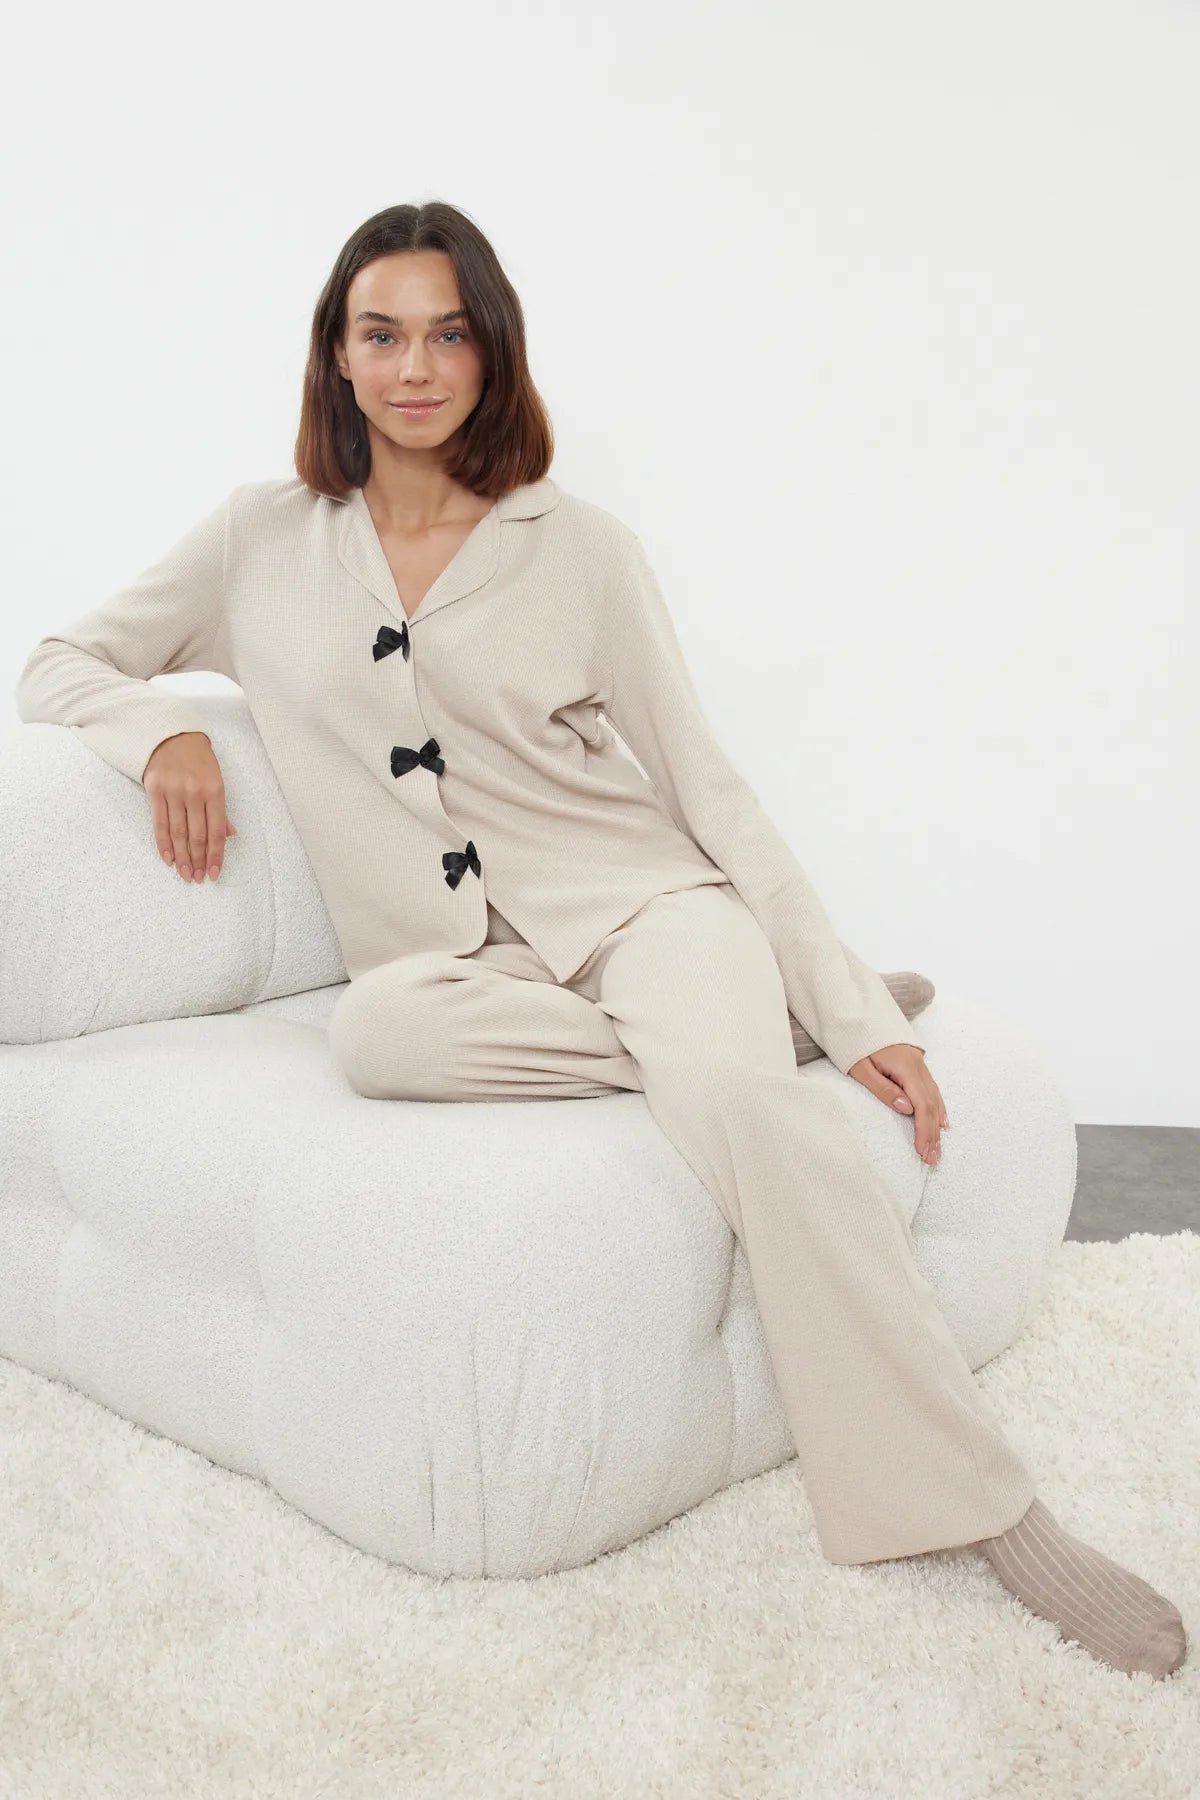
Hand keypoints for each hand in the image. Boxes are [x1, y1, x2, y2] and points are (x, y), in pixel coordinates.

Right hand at [143, 731, 237, 882]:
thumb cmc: (198, 759)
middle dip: (198, 860)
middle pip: (197, 835)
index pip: (216, 831)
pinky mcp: (154, 790)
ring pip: (178, 832)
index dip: (215, 855)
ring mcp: (173, 792)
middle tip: (198, 878)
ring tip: (185, 874)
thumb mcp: (216, 780)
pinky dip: (163, 843)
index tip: (214, 873)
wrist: (171, 734)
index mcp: (215, 791)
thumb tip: (228, 836)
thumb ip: (220, 810)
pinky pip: (159, 823)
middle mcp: (194, 793)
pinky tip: (168, 858)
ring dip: (182, 857)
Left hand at [845, 1042, 948, 1167]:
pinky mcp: (918, 1066)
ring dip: (936, 1127)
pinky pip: (933, 1091)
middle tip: (931, 1160)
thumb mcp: (862, 1067)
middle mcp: (919, 1068)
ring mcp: (921, 1066)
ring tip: (936, 1150)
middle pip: (931, 1106)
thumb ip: (883, 1089)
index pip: (921, 1105)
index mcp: (906, 1068)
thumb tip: (907, 1109)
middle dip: (932, 1135)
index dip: (923, 1131)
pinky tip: (943, 1124)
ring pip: (934, 1100)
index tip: (922, 1151)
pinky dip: (939, 1109)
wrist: (859, 1017)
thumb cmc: (857, 1043)